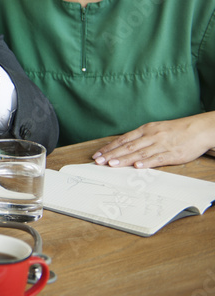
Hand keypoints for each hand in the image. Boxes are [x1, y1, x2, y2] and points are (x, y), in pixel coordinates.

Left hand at [91, 112, 214, 168]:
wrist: (199, 129)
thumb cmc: (175, 130)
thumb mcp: (155, 129)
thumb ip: (140, 138)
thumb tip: (123, 147)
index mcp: (145, 130)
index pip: (123, 139)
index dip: (109, 147)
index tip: (97, 154)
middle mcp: (151, 136)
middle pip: (128, 146)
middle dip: (111, 154)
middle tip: (98, 161)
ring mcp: (161, 145)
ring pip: (139, 153)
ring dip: (124, 159)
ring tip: (112, 164)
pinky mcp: (172, 154)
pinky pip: (157, 159)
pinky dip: (146, 163)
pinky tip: (137, 167)